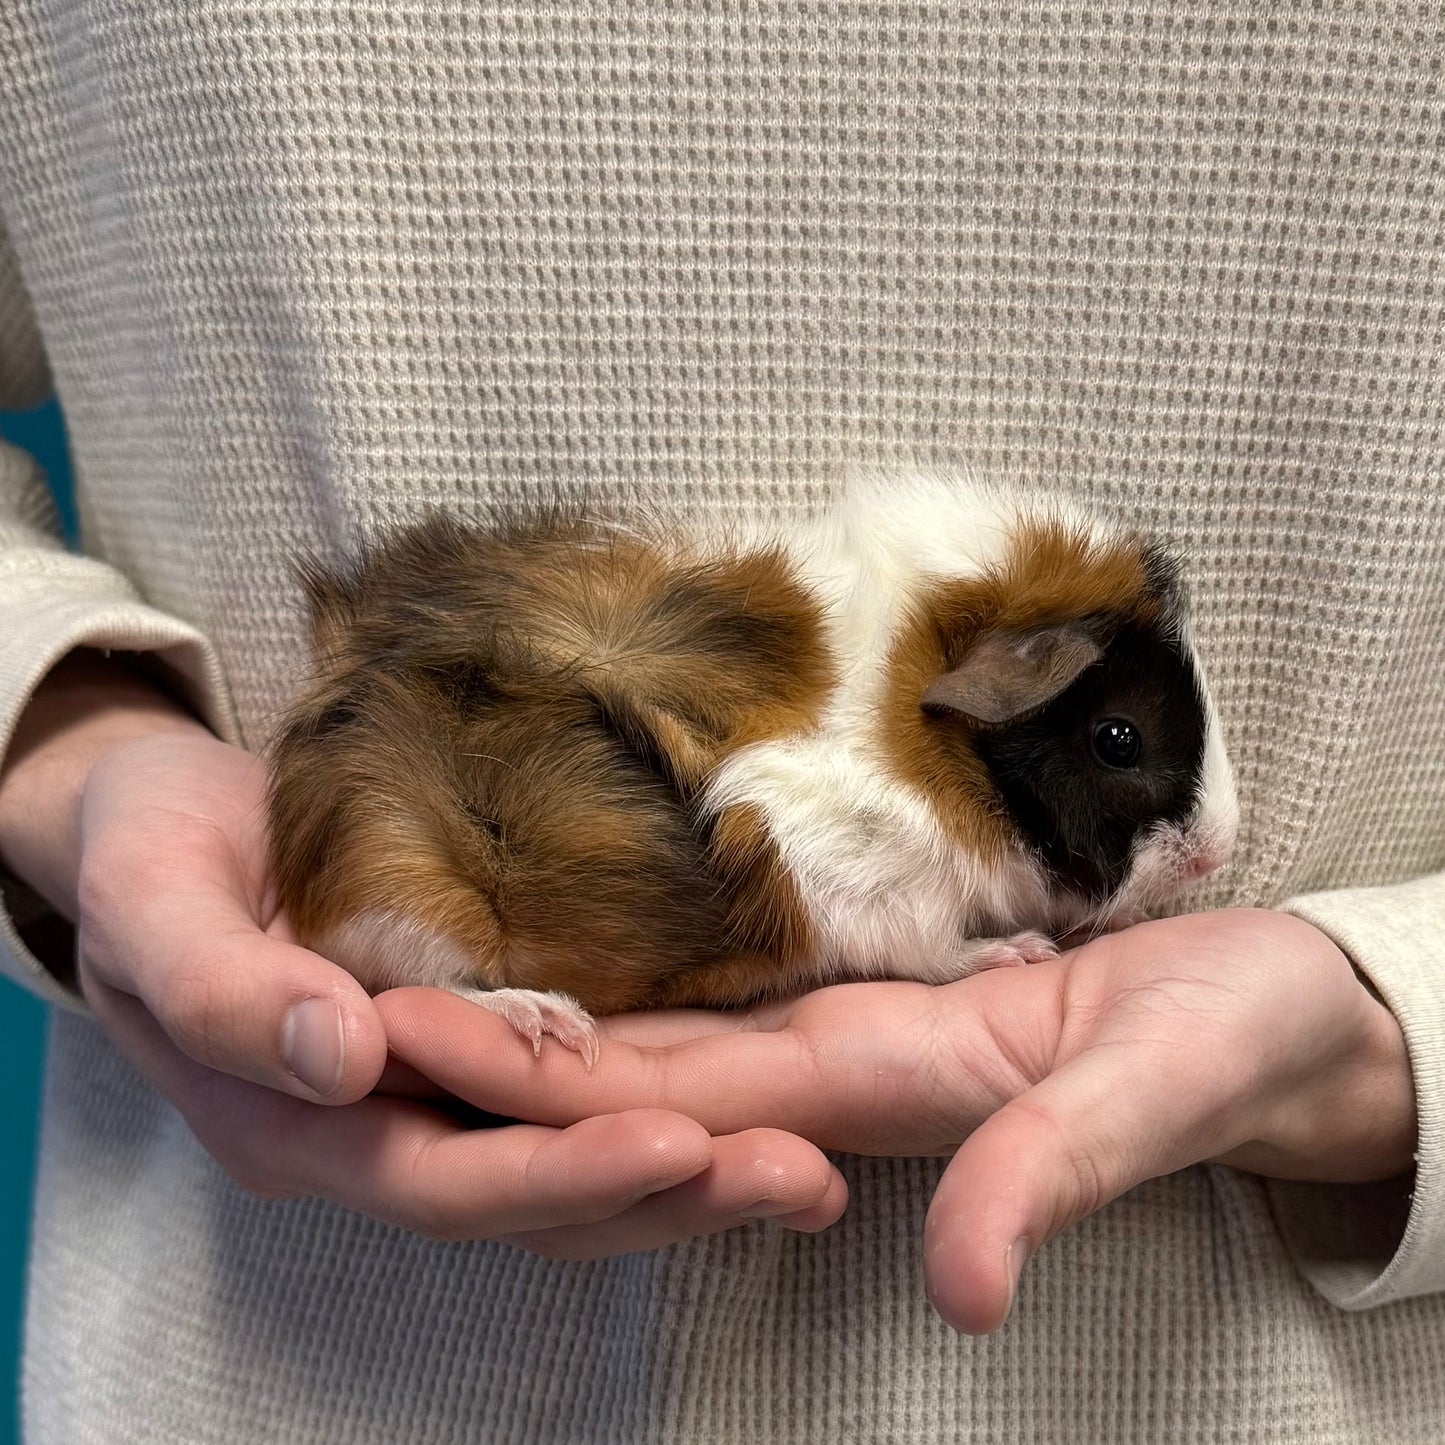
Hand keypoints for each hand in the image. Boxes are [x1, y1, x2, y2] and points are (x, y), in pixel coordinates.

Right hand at [12, 693, 842, 1252]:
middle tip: (801, 1176)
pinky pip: (575, 1100)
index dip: (559, 1172)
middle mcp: (379, 1134)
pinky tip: (753, 1110)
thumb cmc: (148, 851)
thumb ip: (225, 990)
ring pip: (569, 1167)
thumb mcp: (156, 903)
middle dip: (668, 1195)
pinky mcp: (474, 1047)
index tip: (676, 1141)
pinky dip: (662, 1113)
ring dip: (690, 1178)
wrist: (161, 822)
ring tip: (812, 1171)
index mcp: (298, 1126)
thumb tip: (342, 1056)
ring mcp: (432, 1097)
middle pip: (535, 1199)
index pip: (445, 1178)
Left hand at [378, 909, 1414, 1329]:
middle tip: (360, 996)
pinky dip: (647, 970)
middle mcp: (843, 1071)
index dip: (544, 1076)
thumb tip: (966, 1288)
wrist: (1274, 1020)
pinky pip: (739, 986)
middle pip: (638, 1072)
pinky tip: (586, 940)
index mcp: (884, 1093)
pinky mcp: (887, 983)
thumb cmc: (1229, 1048)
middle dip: (499, 1044)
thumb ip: (1056, 1174)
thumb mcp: (1156, 1099)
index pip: (675, 1099)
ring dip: (551, 1009)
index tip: (418, 1041)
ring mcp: (857, 1030)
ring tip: (431, 963)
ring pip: (674, 1031)